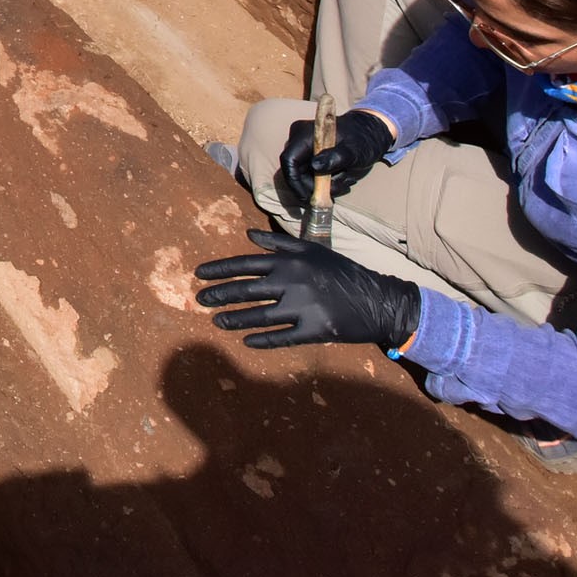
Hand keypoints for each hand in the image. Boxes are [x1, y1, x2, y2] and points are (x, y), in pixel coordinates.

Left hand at [195, 230, 421, 349]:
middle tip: (200, 300)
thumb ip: (278, 244)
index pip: (244, 264)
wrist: (377, 299)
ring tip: (217, 321)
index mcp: (289, 261)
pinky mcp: (313, 330)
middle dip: (219, 295)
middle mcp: (291, 282)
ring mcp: (302, 307)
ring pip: (258, 316)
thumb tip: (248, 234)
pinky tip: (246, 342)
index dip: (219, 270)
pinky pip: (281, 338)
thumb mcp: (311, 250)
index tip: (199, 275)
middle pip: (246, 290)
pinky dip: (262, 340)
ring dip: (234, 319)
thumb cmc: (341, 272)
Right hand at [281, 108, 397, 212]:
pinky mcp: (308, 157)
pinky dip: (325, 183)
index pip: (289, 160)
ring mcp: (303, 149)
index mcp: (305, 134)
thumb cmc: (363, 139)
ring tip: (345, 182)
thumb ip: (336, 157)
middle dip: (314, 186)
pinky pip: (310, 176)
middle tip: (338, 190)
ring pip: (304, 177)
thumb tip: (315, 166)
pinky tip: (342, 178)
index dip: (294, 181)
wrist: (369, 134)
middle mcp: (299, 140)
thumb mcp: (354, 150)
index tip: (309, 197)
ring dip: (323, 186)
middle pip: (295, 171)